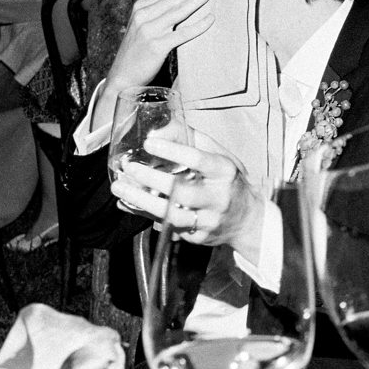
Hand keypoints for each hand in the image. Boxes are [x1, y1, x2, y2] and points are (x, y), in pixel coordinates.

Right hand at [104, 0, 220, 92]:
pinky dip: (198, 25)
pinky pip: (182, 34)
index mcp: (140, 9)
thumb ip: (155, 13)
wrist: (122, 76)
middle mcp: (144, 16)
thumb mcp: (141, 27)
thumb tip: (177, 0)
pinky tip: (211, 18)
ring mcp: (150, 30)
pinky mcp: (157, 46)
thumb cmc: (136, 52)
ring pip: (180, 10)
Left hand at [114, 132, 263, 260]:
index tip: (150, 144)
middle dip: (152, 179)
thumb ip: (193, 141)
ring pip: (173, 216)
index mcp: (225, 173)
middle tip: (129, 168)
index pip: (199, 160)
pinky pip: (168, 228)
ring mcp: (210, 221)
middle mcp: (220, 198)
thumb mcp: (221, 156)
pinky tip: (129, 205)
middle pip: (183, 192)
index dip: (173, 151)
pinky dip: (145, 216)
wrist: (248, 220)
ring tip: (121, 190)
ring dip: (143, 203)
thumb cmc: (229, 182)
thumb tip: (159, 130)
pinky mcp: (199, 238)